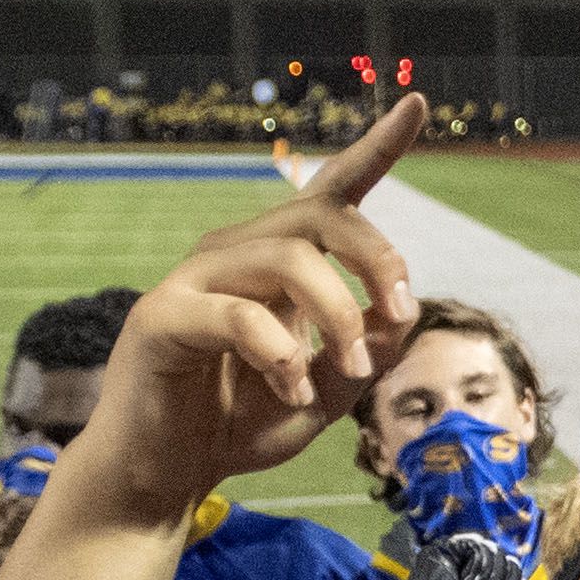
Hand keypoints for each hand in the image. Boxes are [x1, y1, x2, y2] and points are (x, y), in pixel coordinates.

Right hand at [86, 101, 428, 500]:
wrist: (166, 475)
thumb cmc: (240, 425)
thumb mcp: (328, 393)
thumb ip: (370, 354)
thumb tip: (406, 312)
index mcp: (279, 261)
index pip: (333, 192)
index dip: (377, 148)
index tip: (417, 104)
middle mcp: (236, 253)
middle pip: (323, 215)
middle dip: (378, 258)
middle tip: (401, 314)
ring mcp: (195, 278)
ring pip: (289, 258)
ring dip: (339, 316)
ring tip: (345, 371)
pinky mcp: (161, 315)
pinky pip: (238, 315)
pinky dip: (282, 356)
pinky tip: (293, 391)